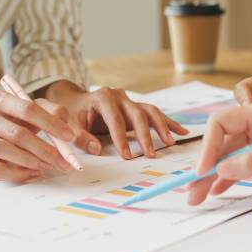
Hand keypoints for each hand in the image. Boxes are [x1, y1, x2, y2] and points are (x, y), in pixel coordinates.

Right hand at [0, 91, 75, 181]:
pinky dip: (18, 173)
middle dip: (44, 149)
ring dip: (31, 161)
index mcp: (0, 100)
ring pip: (5, 151)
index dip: (51, 123)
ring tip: (48, 166)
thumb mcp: (31, 108)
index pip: (28, 109)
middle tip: (62, 160)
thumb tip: (66, 129)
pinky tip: (34, 172)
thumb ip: (52, 112)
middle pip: (17, 133)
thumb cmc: (12, 119)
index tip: (68, 136)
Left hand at [41, 81, 187, 158]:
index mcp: (102, 97)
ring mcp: (131, 100)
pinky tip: (182, 132)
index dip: (121, 138)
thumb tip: (96, 149)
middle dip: (145, 136)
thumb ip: (80, 137)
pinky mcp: (137, 107)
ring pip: (151, 111)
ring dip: (162, 127)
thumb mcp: (69, 124)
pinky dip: (168, 123)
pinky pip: (155, 114)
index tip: (126, 156)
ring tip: (171, 142)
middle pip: (137, 114)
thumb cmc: (71, 113)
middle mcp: (120, 96)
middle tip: (150, 154)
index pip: (115, 119)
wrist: (74, 101)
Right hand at [187, 101, 251, 204]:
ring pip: (230, 155)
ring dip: (213, 175)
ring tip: (197, 197)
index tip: (203, 171)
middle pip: (222, 142)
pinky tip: (218, 189)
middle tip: (190, 191)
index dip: (208, 146)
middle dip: (205, 165)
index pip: (222, 124)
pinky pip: (243, 161)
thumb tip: (222, 169)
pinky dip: (230, 175)